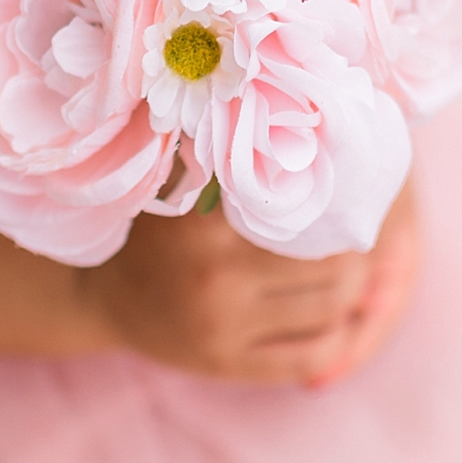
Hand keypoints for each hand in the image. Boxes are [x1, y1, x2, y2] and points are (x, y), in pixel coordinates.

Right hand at [78, 176, 418, 386]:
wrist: (103, 297)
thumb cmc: (156, 225)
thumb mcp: (176, 179)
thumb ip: (221, 147)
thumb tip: (282, 96)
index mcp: (205, 227)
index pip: (306, 213)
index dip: (341, 202)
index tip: (354, 188)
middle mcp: (216, 280)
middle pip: (334, 265)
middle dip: (355, 249)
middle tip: (358, 230)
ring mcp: (224, 329)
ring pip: (333, 309)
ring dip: (353, 289)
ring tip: (349, 266)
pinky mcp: (230, 366)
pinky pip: (313, 355)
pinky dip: (338, 335)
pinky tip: (333, 314)